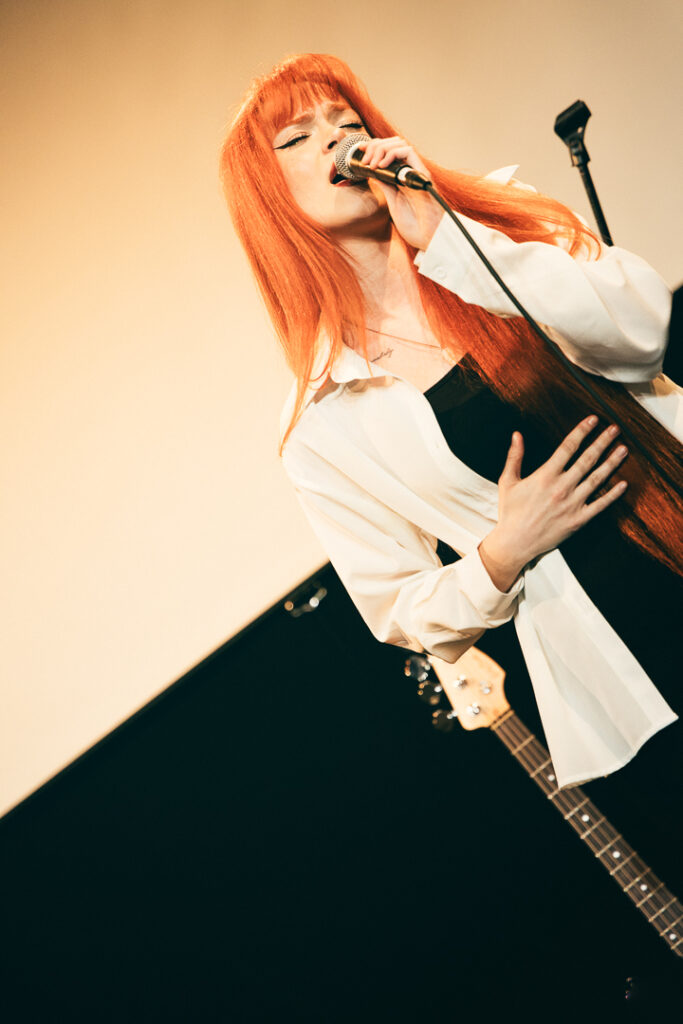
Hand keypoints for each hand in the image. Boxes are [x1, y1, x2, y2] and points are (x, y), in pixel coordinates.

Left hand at [357, 136, 442, 250]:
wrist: (429, 238)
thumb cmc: (415, 226)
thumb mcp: (393, 202)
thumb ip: (385, 185)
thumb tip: (372, 172)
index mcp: (402, 177)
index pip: (388, 152)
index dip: (372, 148)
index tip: (359, 151)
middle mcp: (410, 171)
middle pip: (392, 144)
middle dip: (374, 146)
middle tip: (364, 160)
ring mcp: (416, 172)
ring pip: (399, 144)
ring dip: (381, 148)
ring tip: (372, 164)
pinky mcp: (422, 174)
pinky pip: (408, 152)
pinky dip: (392, 154)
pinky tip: (382, 165)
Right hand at [479, 415, 628, 590]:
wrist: (515, 542)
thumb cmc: (510, 512)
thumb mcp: (507, 481)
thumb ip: (514, 457)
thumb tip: (516, 435)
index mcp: (545, 475)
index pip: (568, 447)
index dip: (582, 431)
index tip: (593, 420)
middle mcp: (561, 487)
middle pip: (587, 459)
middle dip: (602, 442)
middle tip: (615, 429)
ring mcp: (572, 504)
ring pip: (597, 479)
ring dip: (612, 462)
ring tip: (623, 449)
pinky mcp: (578, 520)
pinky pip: (600, 505)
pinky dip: (613, 495)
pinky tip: (623, 484)